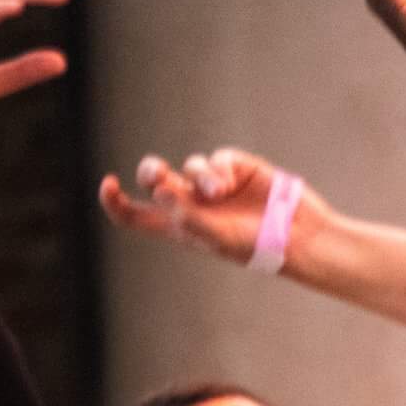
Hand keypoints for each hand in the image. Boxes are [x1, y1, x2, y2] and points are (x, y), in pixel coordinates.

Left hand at [99, 146, 326, 267]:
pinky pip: (217, 159)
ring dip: (201, 176)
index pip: (135, 215)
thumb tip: (161, 191)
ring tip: (220, 192)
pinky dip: (220, 168)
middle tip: (159, 174)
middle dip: (152, 171)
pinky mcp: (235, 168)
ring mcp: (213, 184)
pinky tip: (233, 182)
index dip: (116, 201)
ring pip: (190, 166)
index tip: (108, 183)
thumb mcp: (218, 240)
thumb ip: (189, 218)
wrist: (297, 236)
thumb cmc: (256, 247)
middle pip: (155, 178)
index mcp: (178, 227)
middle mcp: (191, 203)